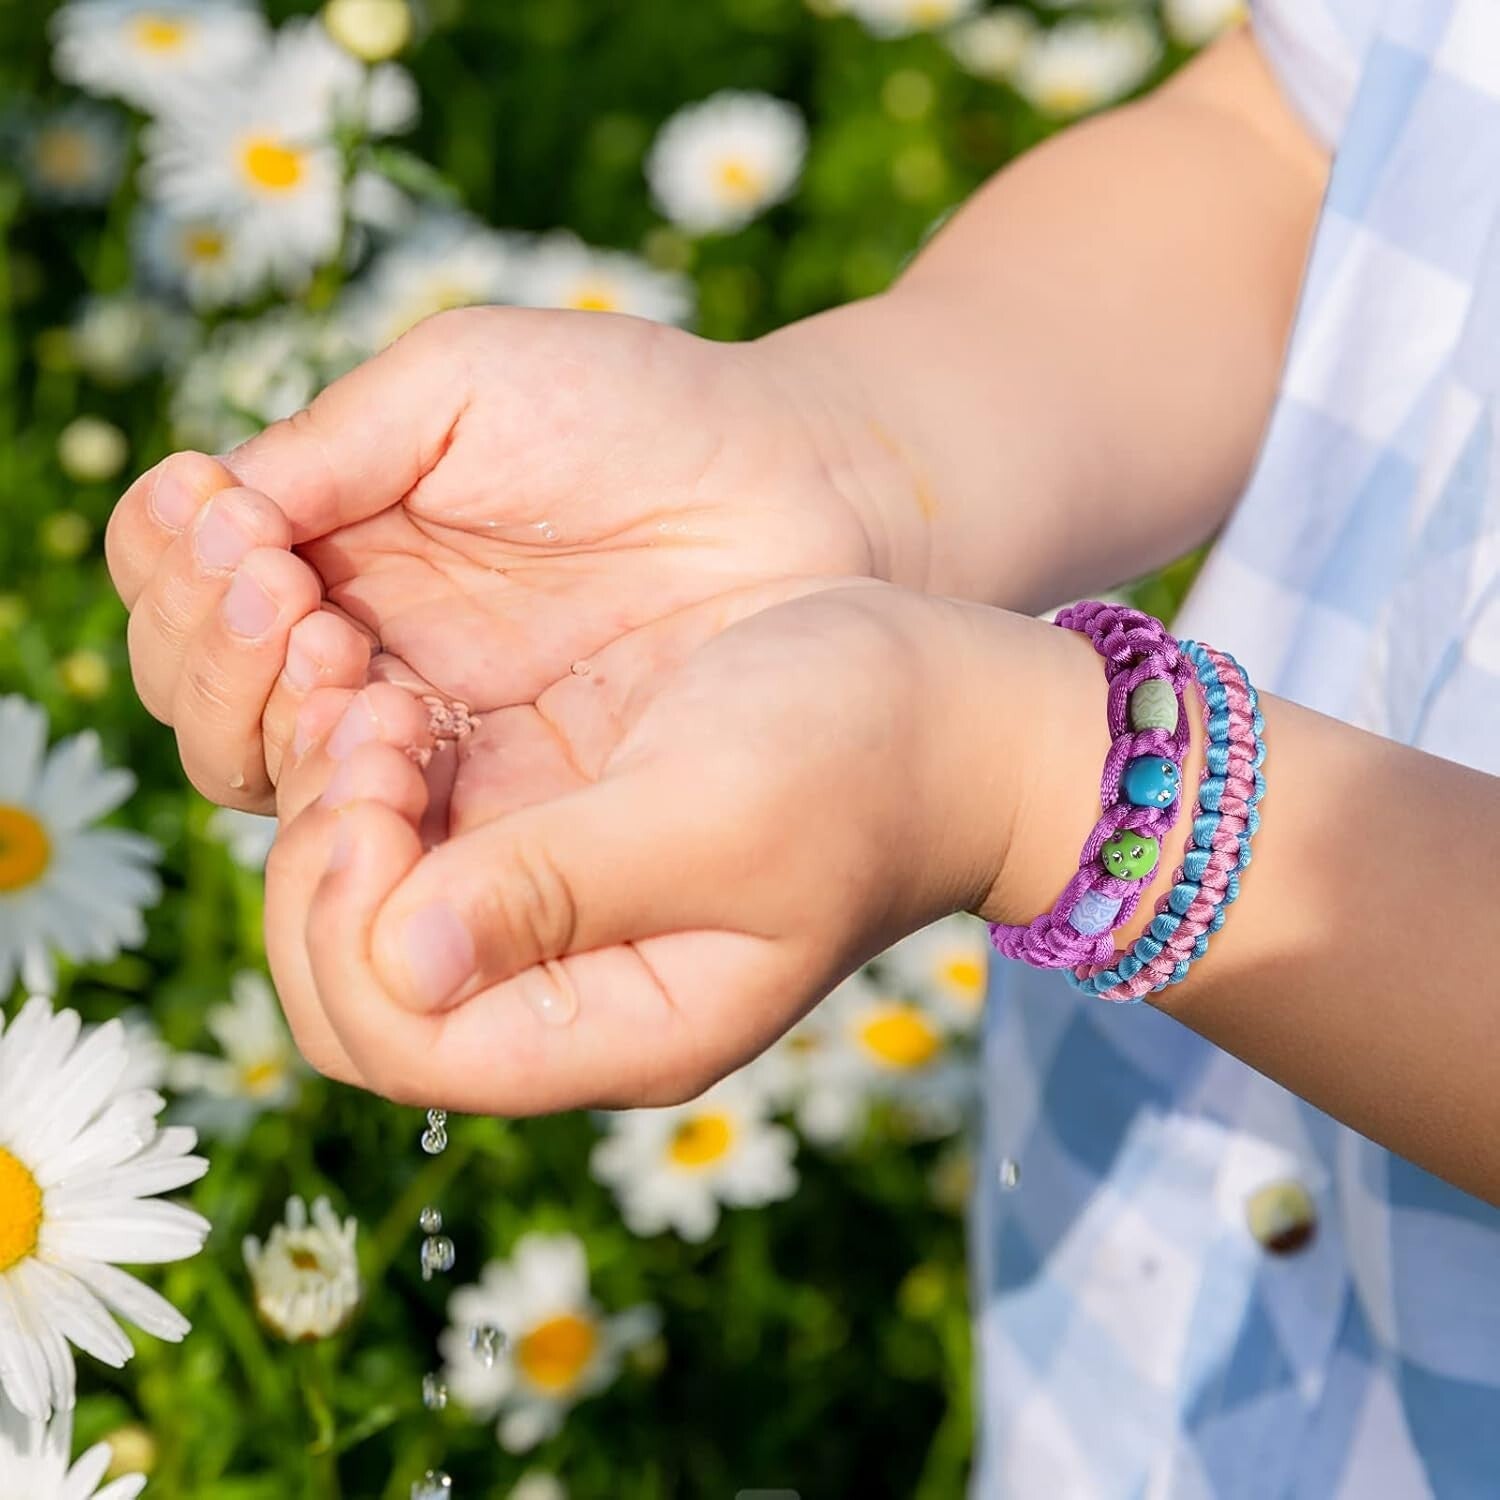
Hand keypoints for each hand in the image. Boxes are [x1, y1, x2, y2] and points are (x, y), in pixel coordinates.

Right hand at [104, 307, 898, 811]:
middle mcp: (364, 650)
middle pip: (202, 696)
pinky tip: (391, 727)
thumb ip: (331, 446)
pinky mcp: (504, 812)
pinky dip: (347, 791)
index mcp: (340, 543)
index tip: (235, 524)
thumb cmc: (642, 415)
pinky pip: (384, 833)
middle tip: (285, 597)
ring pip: (269, 775)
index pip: (185, 586)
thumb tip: (199, 508)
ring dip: (263, 717)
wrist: (799, 499)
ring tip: (335, 651)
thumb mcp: (467, 384)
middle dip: (211, 650)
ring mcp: (430, 739)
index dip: (174, 566)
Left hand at [262, 583, 1031, 1110]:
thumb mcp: (717, 814)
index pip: (400, 1043)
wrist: (950, 711)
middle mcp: (568, 998)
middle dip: (321, 867)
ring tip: (375, 691)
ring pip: (364, 915)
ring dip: (334, 810)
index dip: (342, 922)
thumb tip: (397, 960)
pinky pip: (409, 843)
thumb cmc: (862, 755)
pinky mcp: (553, 847)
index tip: (379, 775)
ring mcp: (556, 925)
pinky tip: (401, 692)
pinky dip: (371, 774)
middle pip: (357, 997)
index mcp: (618, 1026)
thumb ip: (562, 891)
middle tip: (366, 721)